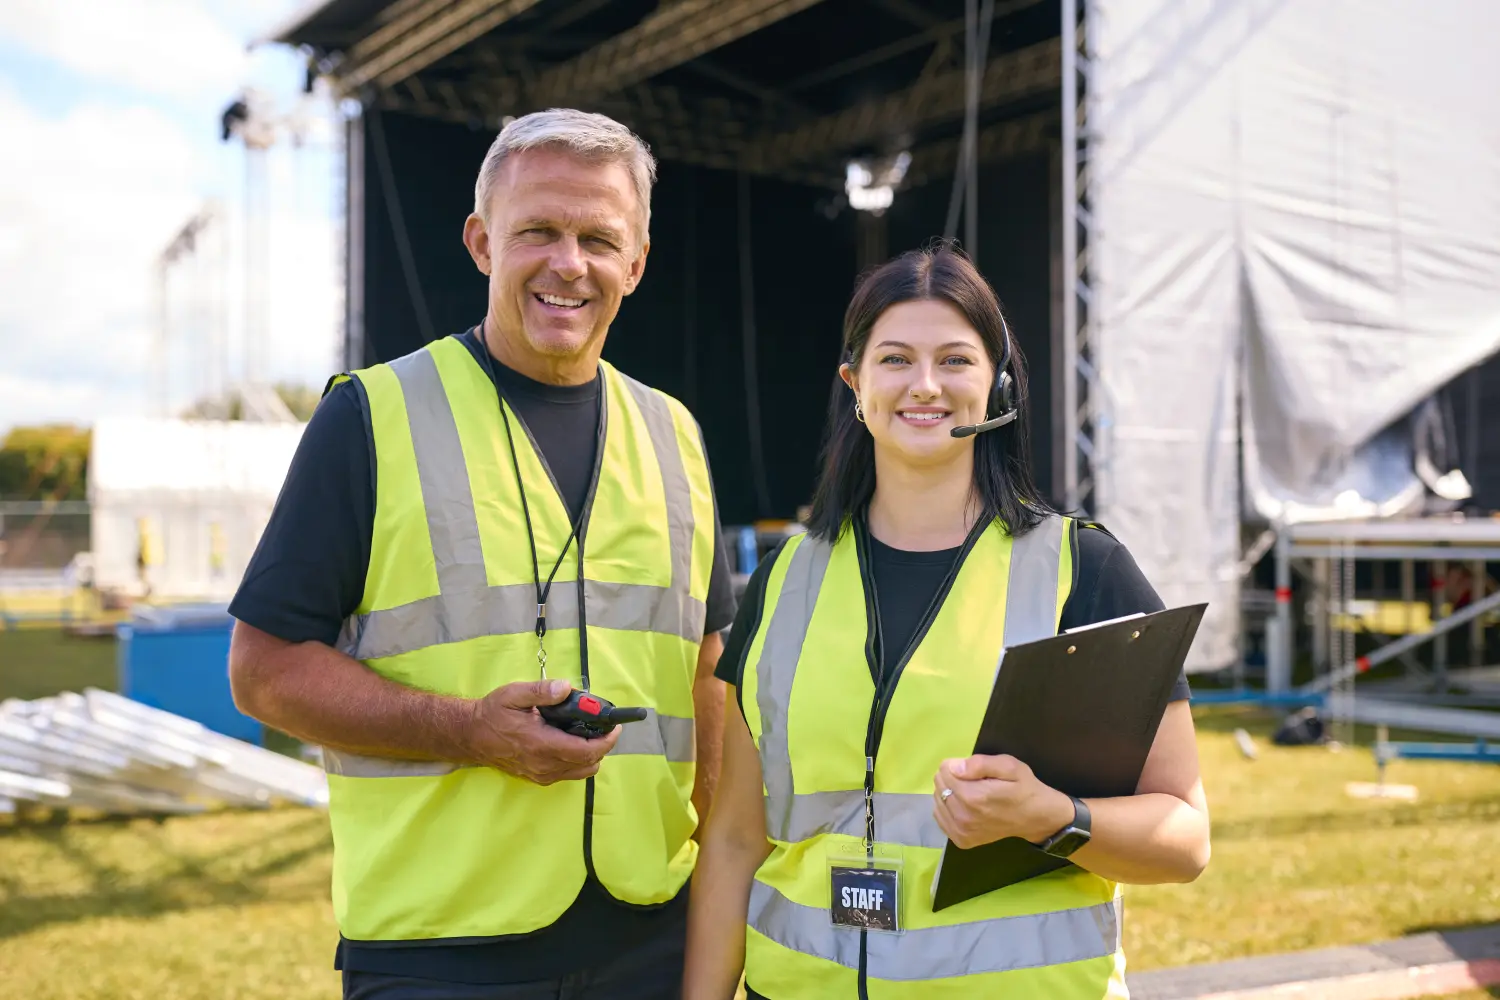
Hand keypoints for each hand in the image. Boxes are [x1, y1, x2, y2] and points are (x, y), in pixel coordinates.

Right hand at [465, 678, 619, 784]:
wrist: (471, 735)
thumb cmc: (493, 713)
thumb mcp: (515, 694)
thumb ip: (542, 691)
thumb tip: (566, 688)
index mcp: (542, 744)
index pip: (587, 751)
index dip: (607, 740)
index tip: (615, 726)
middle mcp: (544, 765)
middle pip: (589, 763)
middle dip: (602, 745)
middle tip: (603, 726)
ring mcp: (541, 774)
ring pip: (581, 772)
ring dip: (591, 755)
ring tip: (588, 733)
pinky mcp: (537, 777)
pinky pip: (568, 774)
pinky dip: (578, 761)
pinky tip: (571, 742)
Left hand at [932, 754, 1074, 849]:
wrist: (1035, 818)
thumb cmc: (1023, 788)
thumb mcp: (1009, 765)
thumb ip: (980, 763)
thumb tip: (955, 767)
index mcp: (973, 797)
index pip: (944, 770)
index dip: (957, 765)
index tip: (973, 770)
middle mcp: (963, 816)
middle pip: (940, 784)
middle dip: (953, 777)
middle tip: (974, 781)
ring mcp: (961, 831)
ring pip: (938, 800)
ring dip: (949, 793)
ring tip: (971, 793)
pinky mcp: (961, 840)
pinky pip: (940, 817)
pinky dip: (947, 808)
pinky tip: (964, 806)